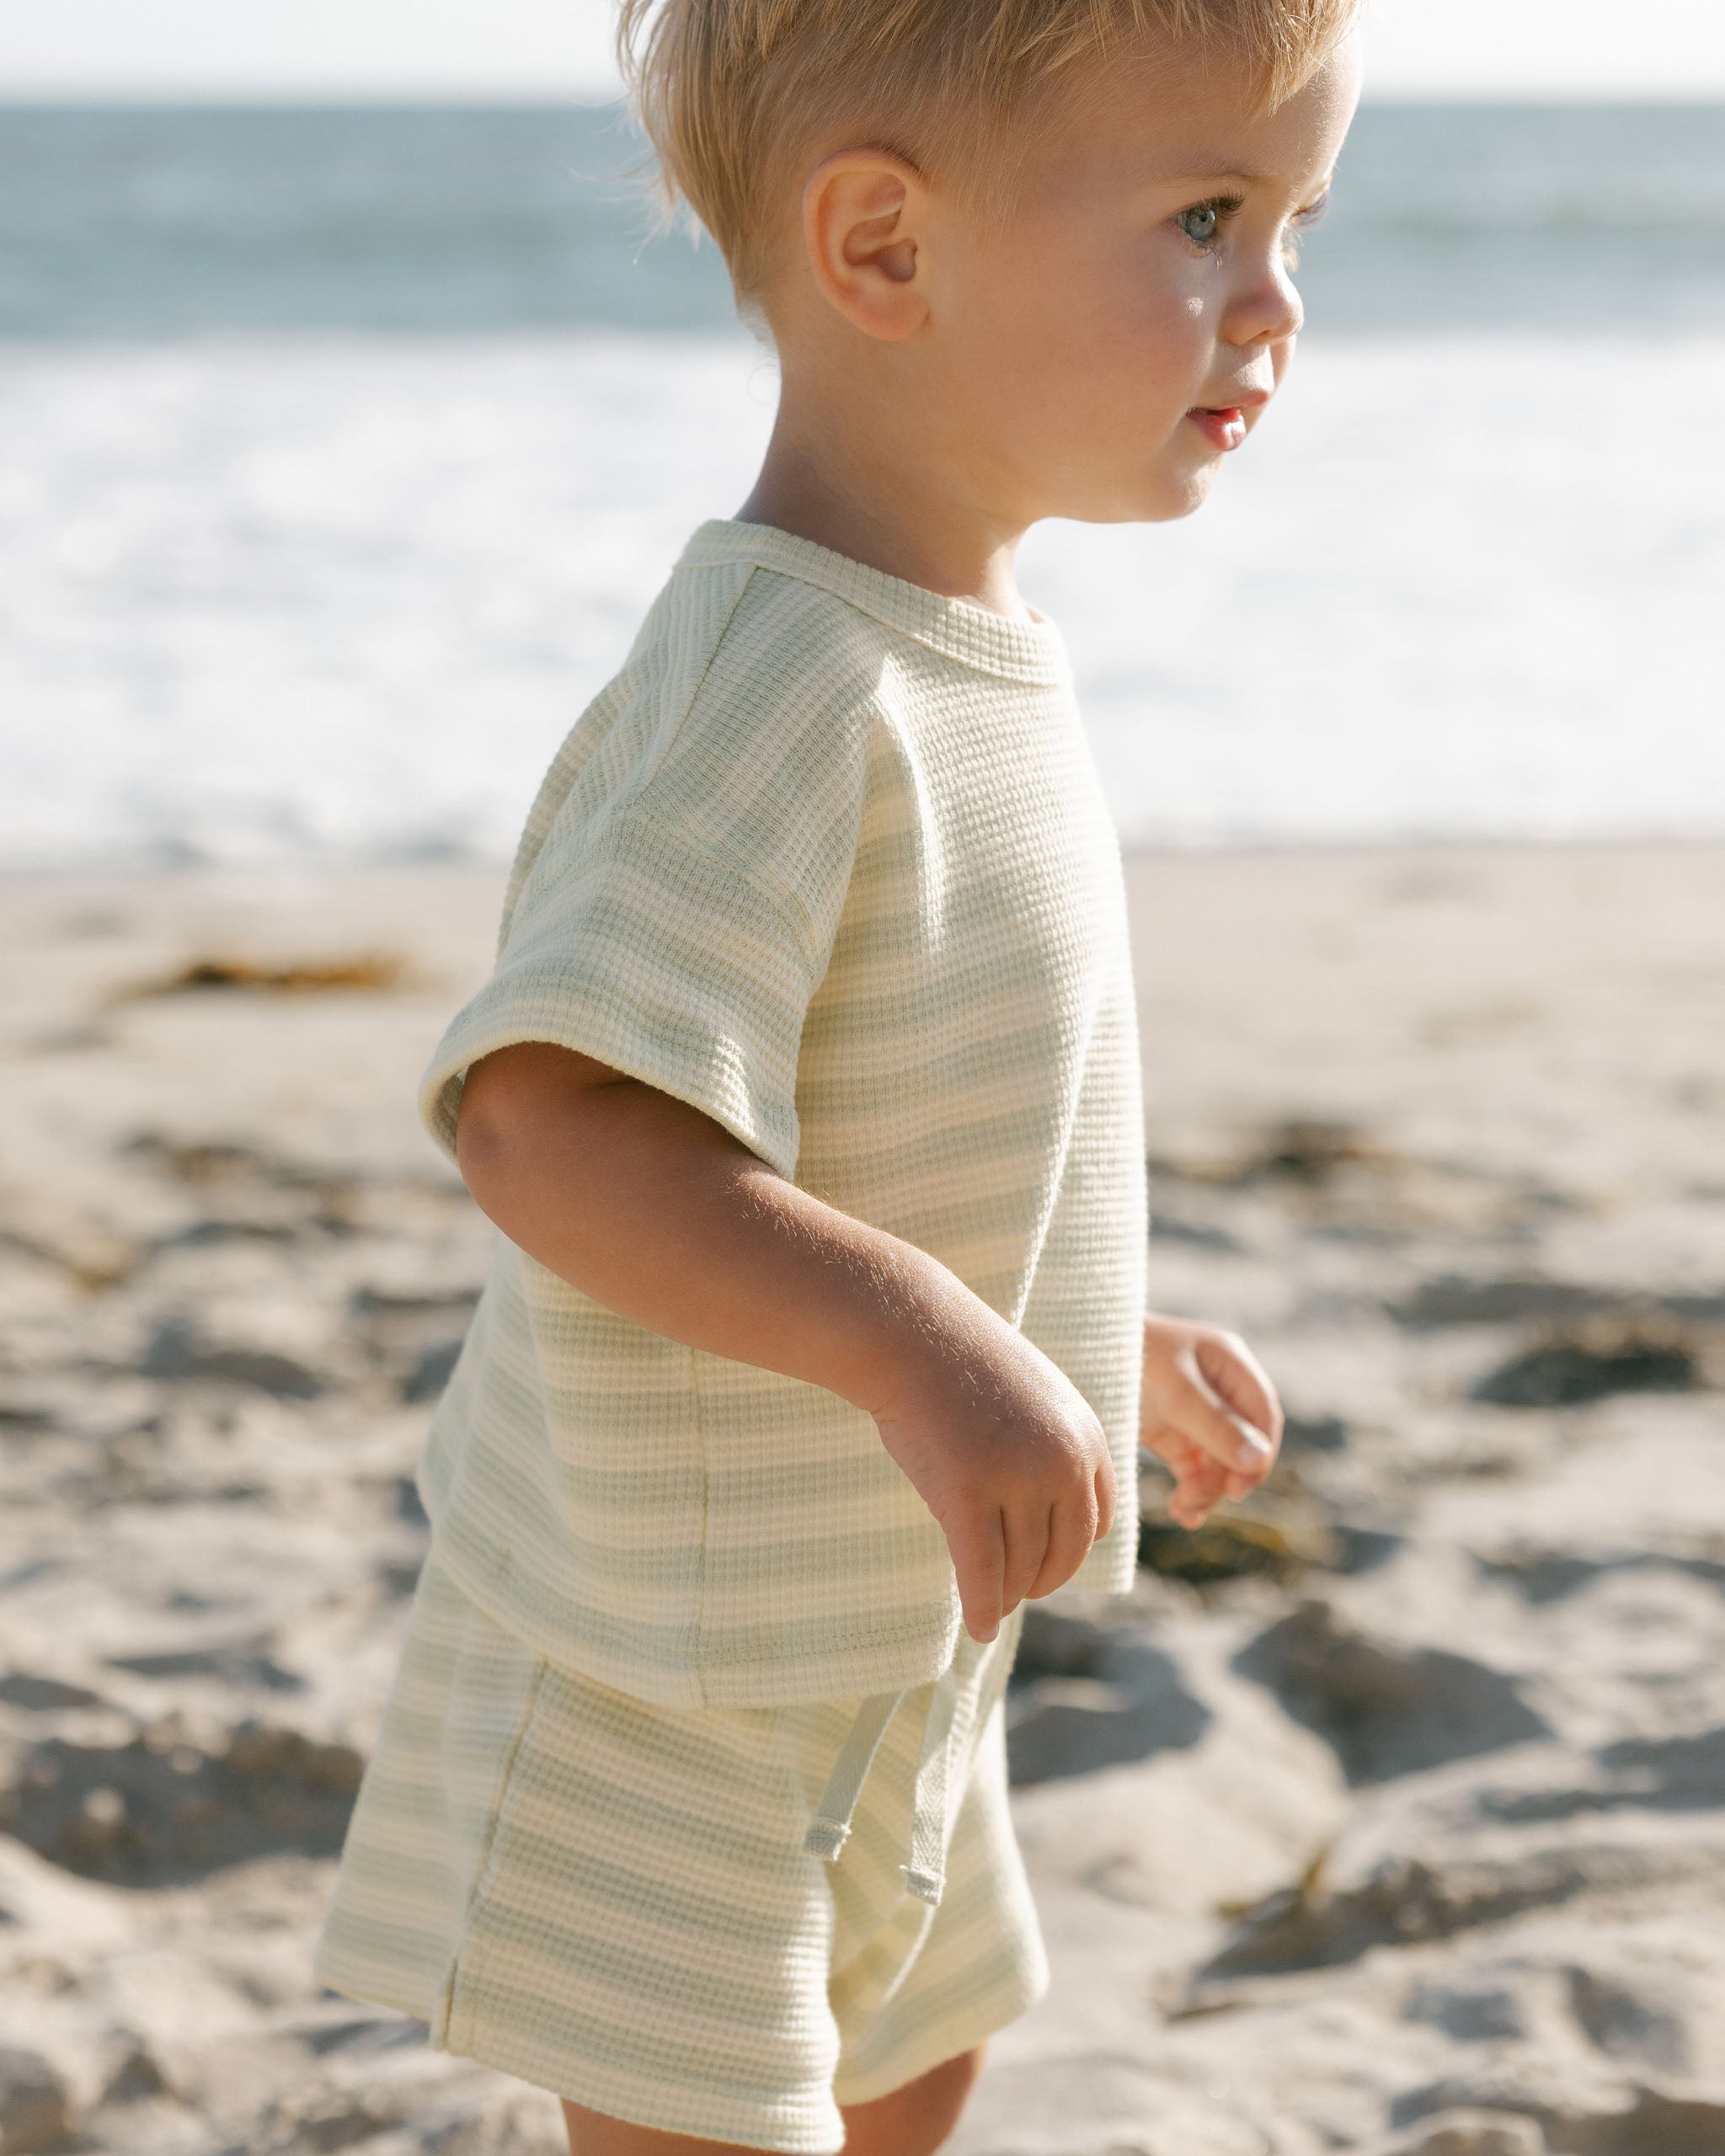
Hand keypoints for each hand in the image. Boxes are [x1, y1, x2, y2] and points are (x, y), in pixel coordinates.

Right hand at [871, 1299, 1115, 1645]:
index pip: (1096, 1522)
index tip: (1044, 1565)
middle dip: (1040, 1581)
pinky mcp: (967, 1495)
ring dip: (1007, 1596)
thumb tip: (1051, 1513)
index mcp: (1087, 1439)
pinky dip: (981, 1608)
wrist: (912, 1333)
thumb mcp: (1035, 1400)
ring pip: (1021, 1568)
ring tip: (990, 1606)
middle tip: (1015, 1596)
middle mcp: (1063, 1463)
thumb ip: (1053, 1450)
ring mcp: (1016, 1479)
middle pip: (1063, 1553)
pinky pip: (981, 1574)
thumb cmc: (962, 1364)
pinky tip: (977, 1629)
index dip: (1069, 1551)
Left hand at [1140, 1314, 1280, 1529]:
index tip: (1238, 1487)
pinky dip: (1191, 1490)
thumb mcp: (1175, 1393)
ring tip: (1185, 1510)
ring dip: (1207, 1490)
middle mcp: (1216, 1387)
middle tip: (1200, 1500)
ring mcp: (1193, 1412)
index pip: (1261, 1414)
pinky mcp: (1169, 1432)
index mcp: (1228, 1363)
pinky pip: (1193, 1468)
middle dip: (1225, 1477)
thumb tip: (1259, 1460)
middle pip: (1241, 1444)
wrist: (1074, 1350)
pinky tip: (1184, 1512)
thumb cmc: (1129, 1359)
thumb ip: (1217, 1426)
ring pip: (1217, 1461)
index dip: (1258, 1453)